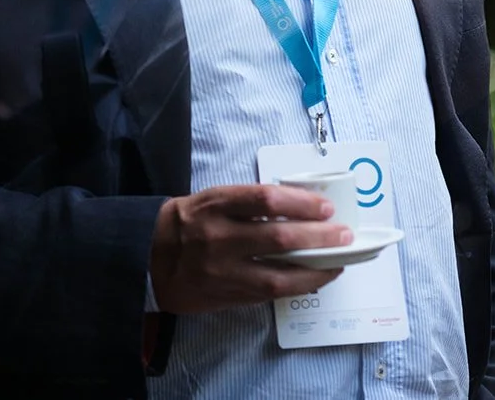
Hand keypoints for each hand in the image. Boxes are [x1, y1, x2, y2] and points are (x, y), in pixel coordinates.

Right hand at [149, 184, 352, 313]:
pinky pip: (269, 293)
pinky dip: (297, 286)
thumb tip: (303, 205)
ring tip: (338, 262)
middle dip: (319, 237)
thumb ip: (251, 202)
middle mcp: (219, 237)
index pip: (266, 199)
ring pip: (278, 275)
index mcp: (217, 205)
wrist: (149, 257)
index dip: (301, 202)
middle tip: (344, 234)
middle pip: (279, 237)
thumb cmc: (190, 222)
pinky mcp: (226, 295)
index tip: (326, 206)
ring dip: (316, 269)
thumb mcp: (215, 199)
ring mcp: (223, 271)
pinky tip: (316, 278)